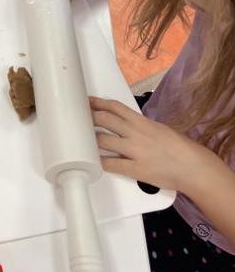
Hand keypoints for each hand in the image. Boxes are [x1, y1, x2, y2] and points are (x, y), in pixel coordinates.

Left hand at [90, 96, 207, 191]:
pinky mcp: (135, 169)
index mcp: (141, 122)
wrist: (192, 167)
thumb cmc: (178, 147)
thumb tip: (124, 124)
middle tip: (78, 118)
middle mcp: (135, 133)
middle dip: (89, 118)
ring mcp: (134, 151)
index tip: (87, 102)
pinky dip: (100, 161)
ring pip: (103, 140)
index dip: (98, 103)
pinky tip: (94, 161)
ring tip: (81, 139)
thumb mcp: (158, 128)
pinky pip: (111, 164)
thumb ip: (140, 125)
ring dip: (90, 139)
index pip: (115, 108)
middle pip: (104, 120)